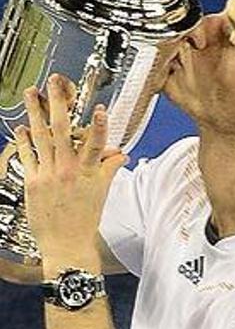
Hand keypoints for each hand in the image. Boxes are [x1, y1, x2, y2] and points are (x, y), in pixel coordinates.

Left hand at [14, 74, 128, 270]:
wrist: (66, 244)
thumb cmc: (86, 219)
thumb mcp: (102, 192)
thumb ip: (109, 168)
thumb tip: (120, 154)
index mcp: (88, 172)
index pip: (97, 144)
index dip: (100, 126)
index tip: (101, 109)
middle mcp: (67, 170)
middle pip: (63, 131)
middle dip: (59, 104)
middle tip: (55, 83)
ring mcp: (47, 175)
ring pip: (41, 137)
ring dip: (35, 113)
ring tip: (32, 94)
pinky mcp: (32, 182)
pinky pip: (27, 156)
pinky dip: (23, 140)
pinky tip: (20, 127)